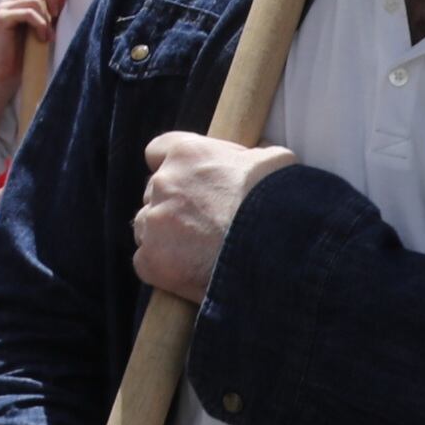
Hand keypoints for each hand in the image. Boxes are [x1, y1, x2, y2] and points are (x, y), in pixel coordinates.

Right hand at [0, 0, 65, 84]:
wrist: (5, 75)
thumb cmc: (23, 54)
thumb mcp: (42, 29)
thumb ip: (50, 12)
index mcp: (18, 1)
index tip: (59, 12)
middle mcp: (9, 1)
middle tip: (57, 16)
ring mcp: (4, 9)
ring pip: (34, 1)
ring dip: (46, 20)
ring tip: (48, 37)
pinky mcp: (2, 19)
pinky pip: (27, 13)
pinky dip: (39, 24)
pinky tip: (41, 38)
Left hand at [132, 131, 296, 301]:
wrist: (278, 250)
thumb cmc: (278, 203)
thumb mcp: (271, 161)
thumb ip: (249, 157)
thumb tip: (256, 157)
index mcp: (187, 154)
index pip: (157, 151)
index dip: (173, 169)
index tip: (186, 182)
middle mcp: (164, 183)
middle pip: (154, 193)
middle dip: (172, 206)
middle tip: (201, 225)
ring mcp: (154, 222)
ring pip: (147, 226)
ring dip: (165, 237)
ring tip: (197, 252)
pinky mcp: (151, 260)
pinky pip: (145, 261)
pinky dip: (163, 268)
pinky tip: (189, 272)